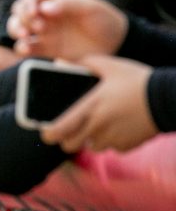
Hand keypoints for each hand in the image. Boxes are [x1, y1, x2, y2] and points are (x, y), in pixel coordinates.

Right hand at [8, 0, 126, 60]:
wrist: (115, 43)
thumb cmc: (104, 19)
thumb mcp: (91, 7)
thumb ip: (68, 5)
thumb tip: (44, 9)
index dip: (27, 2)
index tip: (34, 12)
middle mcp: (45, 14)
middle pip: (19, 11)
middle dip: (21, 18)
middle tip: (35, 27)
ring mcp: (44, 31)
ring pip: (17, 28)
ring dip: (16, 30)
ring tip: (25, 36)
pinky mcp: (45, 48)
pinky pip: (26, 47)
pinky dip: (21, 48)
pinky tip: (27, 49)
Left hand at [42, 55, 156, 152]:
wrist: (168, 98)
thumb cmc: (137, 80)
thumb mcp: (110, 65)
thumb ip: (83, 64)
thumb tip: (60, 63)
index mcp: (90, 107)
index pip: (59, 130)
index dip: (49, 134)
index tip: (47, 131)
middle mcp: (98, 127)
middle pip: (69, 145)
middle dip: (67, 139)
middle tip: (72, 129)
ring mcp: (113, 139)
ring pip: (92, 147)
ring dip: (91, 139)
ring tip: (99, 124)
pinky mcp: (127, 146)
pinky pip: (112, 148)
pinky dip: (112, 140)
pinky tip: (119, 126)